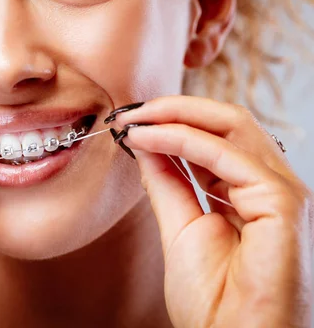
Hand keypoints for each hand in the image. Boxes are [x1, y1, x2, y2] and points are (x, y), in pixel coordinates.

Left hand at [110, 96, 312, 327]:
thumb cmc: (214, 302)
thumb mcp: (179, 227)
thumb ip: (167, 182)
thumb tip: (145, 143)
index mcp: (250, 194)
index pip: (216, 138)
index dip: (172, 123)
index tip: (131, 122)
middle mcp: (270, 187)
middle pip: (228, 123)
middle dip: (174, 109)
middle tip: (130, 112)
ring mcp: (281, 192)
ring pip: (231, 125)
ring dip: (174, 115)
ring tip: (132, 119)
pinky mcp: (283, 202)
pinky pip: (226, 154)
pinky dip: (181, 138)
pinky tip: (146, 137)